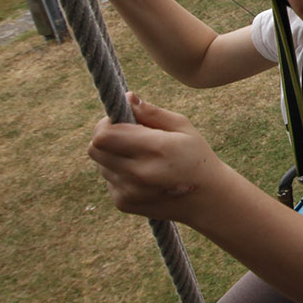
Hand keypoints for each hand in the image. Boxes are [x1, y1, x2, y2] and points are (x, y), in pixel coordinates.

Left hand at [89, 94, 228, 220]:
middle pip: (95, 149)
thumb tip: (127, 98)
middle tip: (126, 136)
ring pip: (100, 165)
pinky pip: (108, 180)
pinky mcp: (124, 204)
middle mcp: (138, 173)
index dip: (106, 123)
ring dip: (113, 156)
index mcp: (155, 149)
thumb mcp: (183, 127)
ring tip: (140, 157)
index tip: (121, 120)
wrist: (207, 199)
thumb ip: (152, 112)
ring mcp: (129, 192)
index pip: (104, 135)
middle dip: (105, 138)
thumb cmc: (196, 156)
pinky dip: (118, 174)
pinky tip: (141, 175)